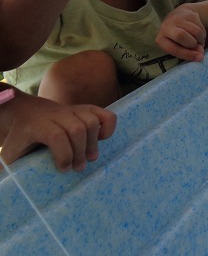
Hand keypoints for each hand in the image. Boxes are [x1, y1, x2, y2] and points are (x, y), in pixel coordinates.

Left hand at [0, 91, 115, 170]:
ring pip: (90, 120)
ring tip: (91, 157)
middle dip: (80, 150)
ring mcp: (72, 110)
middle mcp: (56, 114)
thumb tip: (8, 187)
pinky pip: (103, 112)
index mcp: (36, 125)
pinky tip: (103, 138)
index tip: (63, 169)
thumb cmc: (20, 138)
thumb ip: (8, 168)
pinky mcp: (84, 109)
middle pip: (77, 128)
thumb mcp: (10, 152)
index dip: (63, 153)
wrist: (27, 112)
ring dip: (94, 141)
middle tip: (79, 167)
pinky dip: (108, 125)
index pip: (55, 135)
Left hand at [156, 5, 205, 61]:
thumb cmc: (178, 37)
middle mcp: (166, 27)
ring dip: (200, 39)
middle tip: (197, 46)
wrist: (181, 15)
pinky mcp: (188, 14)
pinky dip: (203, 33)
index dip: (187, 54)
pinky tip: (199, 33)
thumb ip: (188, 52)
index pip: (173, 49)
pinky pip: (200, 26)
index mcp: (161, 39)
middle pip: (181, 36)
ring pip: (195, 31)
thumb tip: (200, 55)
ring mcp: (177, 19)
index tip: (199, 58)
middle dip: (192, 43)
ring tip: (198, 40)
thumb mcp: (179, 46)